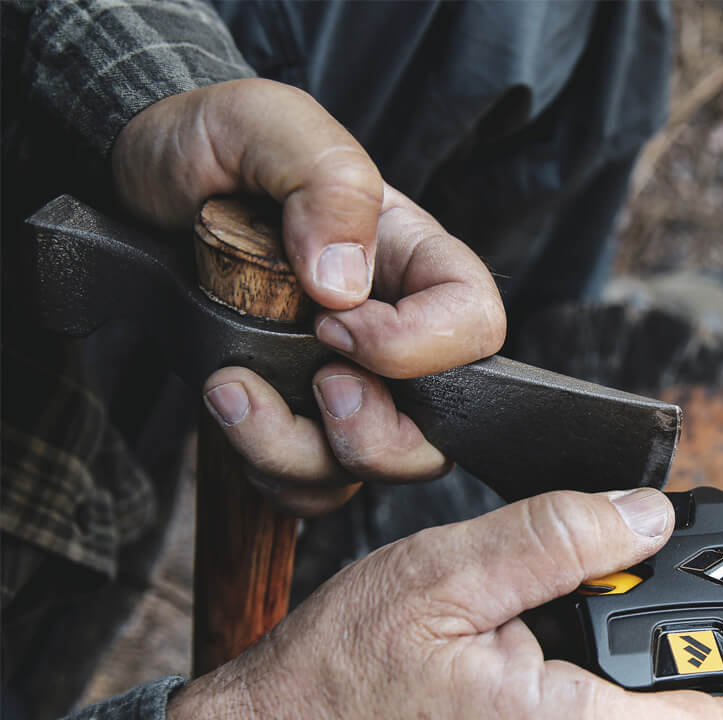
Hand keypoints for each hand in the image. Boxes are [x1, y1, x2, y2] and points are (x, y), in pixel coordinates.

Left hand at [112, 78, 504, 513]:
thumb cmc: (218, 147)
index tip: (331, 326)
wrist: (143, 184)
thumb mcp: (271, 127)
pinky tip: (230, 412)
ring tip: (233, 391)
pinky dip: (272, 473)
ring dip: (299, 455)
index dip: (417, 348)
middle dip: (374, 433)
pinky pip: (313, 484)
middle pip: (439, 427)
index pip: (474, 326)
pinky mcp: (299, 419)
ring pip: (368, 468)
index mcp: (415, 261)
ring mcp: (350, 384)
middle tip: (315, 386)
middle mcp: (396, 334)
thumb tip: (346, 284)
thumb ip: (327, 186)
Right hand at [167, 488, 722, 719]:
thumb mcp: (447, 575)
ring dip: (666, 651)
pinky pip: (605, 718)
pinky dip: (621, 663)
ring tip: (635, 571)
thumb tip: (648, 518)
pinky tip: (585, 609)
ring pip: (648, 716)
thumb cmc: (340, 674)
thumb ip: (558, 540)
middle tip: (717, 566)